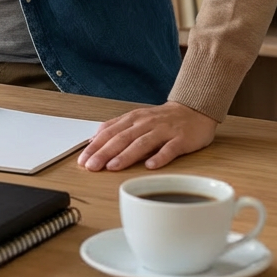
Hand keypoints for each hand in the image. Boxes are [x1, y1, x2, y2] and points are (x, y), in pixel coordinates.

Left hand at [78, 101, 217, 170]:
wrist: (194, 110)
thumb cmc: (162, 119)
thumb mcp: (137, 119)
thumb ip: (117, 128)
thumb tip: (94, 140)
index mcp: (133, 119)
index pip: (109, 132)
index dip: (95, 146)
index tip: (82, 160)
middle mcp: (146, 123)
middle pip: (122, 138)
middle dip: (104, 153)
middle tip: (91, 166)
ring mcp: (163, 131)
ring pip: (142, 143)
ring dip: (126, 155)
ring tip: (113, 167)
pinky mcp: (180, 139)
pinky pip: (170, 149)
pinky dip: (160, 157)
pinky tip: (150, 166)